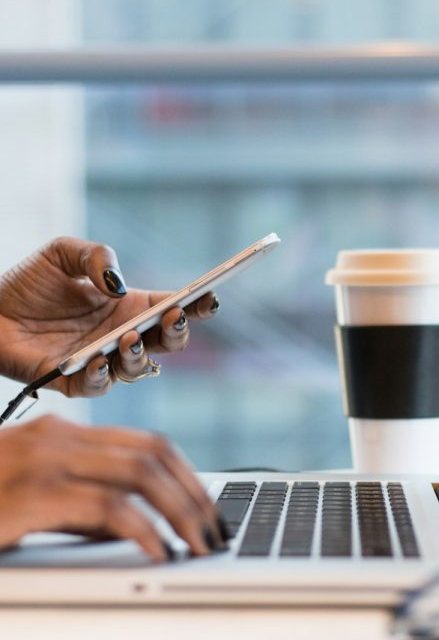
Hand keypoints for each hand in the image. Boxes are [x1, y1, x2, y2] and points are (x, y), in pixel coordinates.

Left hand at [0, 237, 218, 395]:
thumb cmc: (28, 284)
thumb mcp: (63, 253)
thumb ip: (97, 256)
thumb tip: (118, 285)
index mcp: (130, 307)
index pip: (174, 308)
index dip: (197, 305)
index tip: (210, 297)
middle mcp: (123, 336)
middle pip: (168, 343)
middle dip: (178, 333)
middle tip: (173, 317)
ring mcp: (103, 361)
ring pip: (139, 368)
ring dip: (140, 355)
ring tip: (128, 338)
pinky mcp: (74, 381)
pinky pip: (98, 386)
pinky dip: (103, 376)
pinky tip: (98, 359)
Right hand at [0, 415, 226, 559]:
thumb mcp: (36, 499)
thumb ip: (86, 504)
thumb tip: (140, 526)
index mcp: (65, 434)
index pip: (149, 443)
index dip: (188, 475)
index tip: (209, 508)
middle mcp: (59, 438)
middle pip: (154, 454)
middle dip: (195, 495)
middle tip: (215, 531)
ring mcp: (43, 461)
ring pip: (141, 474)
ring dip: (181, 511)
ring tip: (199, 544)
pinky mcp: (30, 495)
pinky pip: (108, 508)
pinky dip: (144, 530)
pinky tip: (159, 552)